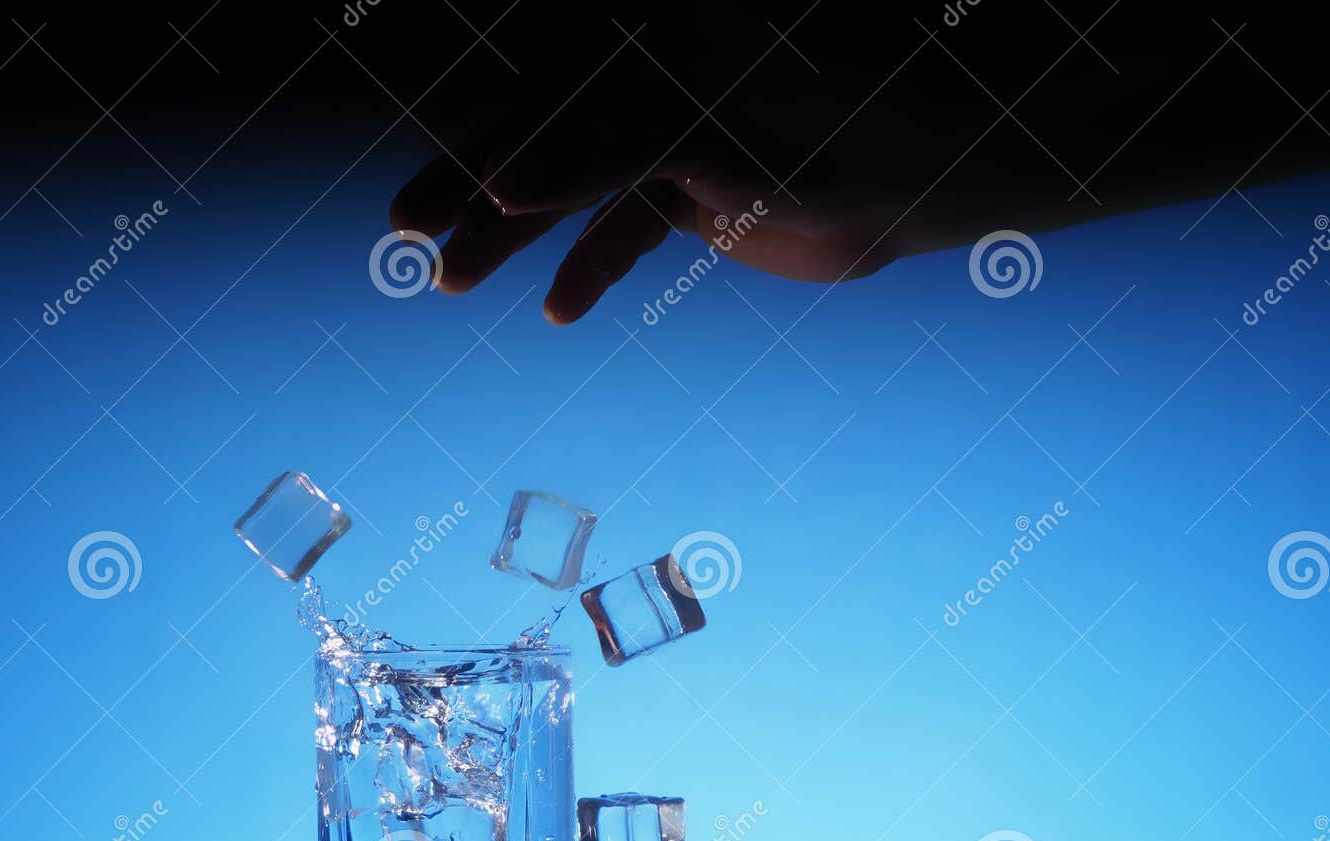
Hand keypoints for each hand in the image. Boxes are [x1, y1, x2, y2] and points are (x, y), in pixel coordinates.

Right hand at [389, 69, 927, 324]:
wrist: (921, 183)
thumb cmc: (829, 132)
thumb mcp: (702, 139)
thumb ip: (598, 155)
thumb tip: (499, 190)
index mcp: (647, 39)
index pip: (540, 90)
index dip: (473, 146)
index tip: (422, 206)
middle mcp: (650, 74)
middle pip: (539, 132)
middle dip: (471, 188)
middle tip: (408, 237)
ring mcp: (668, 132)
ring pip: (570, 187)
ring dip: (515, 238)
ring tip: (453, 282)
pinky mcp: (692, 188)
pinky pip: (623, 228)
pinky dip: (592, 266)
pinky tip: (559, 311)